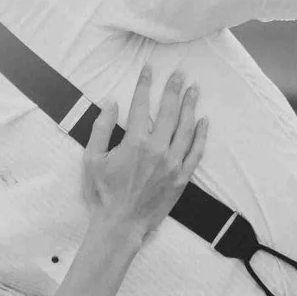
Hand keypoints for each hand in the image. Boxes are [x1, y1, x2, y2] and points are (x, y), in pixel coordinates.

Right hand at [80, 68, 206, 232]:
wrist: (120, 226)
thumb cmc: (103, 194)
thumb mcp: (91, 159)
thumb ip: (101, 128)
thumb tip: (111, 103)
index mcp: (134, 142)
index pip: (141, 105)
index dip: (145, 84)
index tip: (149, 69)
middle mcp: (157, 150)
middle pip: (169, 111)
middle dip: (174, 89)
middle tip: (180, 73)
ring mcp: (172, 164)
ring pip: (186, 128)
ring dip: (191, 106)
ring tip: (194, 90)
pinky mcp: (181, 178)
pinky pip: (195, 153)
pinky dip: (202, 136)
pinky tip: (204, 121)